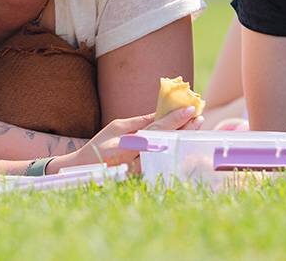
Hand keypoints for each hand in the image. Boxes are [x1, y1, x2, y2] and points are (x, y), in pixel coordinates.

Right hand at [51, 106, 201, 174]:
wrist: (86, 170)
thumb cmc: (100, 145)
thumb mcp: (117, 127)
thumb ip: (140, 122)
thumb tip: (160, 112)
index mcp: (127, 144)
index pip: (156, 129)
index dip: (174, 119)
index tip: (191, 109)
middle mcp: (135, 158)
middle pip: (166, 141)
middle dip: (183, 128)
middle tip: (199, 116)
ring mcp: (140, 170)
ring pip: (167, 151)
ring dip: (182, 137)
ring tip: (195, 125)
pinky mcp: (144, 176)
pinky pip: (163, 160)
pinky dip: (174, 148)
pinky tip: (183, 138)